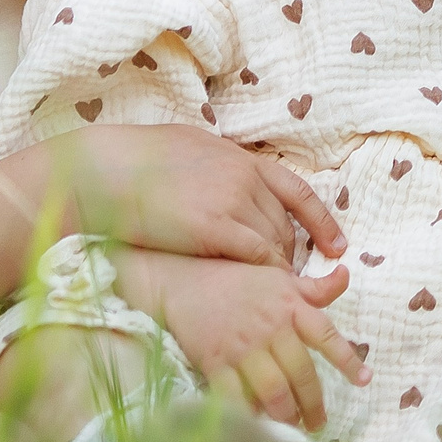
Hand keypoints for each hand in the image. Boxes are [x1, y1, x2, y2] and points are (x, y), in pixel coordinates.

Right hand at [16, 124, 346, 268]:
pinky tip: (265, 291)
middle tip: (292, 280)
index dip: (321, 221)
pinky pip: (257, 256)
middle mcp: (243, 176)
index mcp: (237, 157)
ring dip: (279, 268)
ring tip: (276, 293)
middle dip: (292, 253)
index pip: (296, 190)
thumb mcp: (184, 148)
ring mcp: (232, 200)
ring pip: (274, 243)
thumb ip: (214, 164)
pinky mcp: (216, 227)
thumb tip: (223, 174)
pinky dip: (267, 274)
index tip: (337, 245)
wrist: (104, 171)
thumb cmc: (131, 161)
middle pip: (285, 224)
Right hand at [110, 250, 371, 430]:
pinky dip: (248, 414)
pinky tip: (257, 425)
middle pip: (302, 374)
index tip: (365, 381)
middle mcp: (271, 328)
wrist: (182, 280)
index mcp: (290, 306)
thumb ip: (315, 287)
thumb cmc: (235, 279)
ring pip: (273, 391)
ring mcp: (242, 347)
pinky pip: (236, 396)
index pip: (327, 336)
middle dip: (313, 404)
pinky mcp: (215, 361)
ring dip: (287, 415)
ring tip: (293, 427)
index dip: (348, 360)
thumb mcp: (279, 276)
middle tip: (318, 422)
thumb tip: (347, 273)